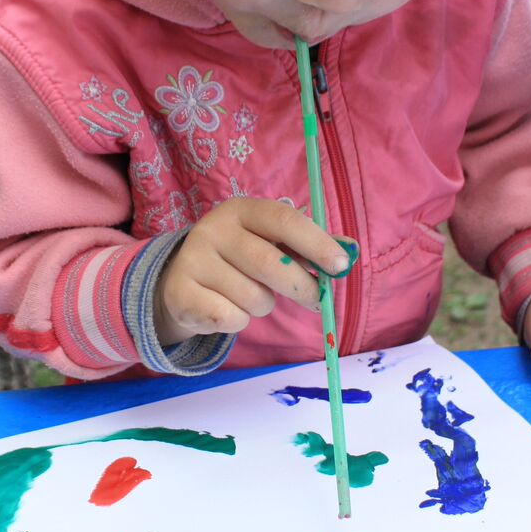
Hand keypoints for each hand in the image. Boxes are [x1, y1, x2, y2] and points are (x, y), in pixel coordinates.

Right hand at [153, 198, 354, 344]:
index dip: (316, 243)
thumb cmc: (239, 260)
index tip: (340, 267)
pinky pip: (230, 318)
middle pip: (271, 264)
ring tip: (250, 296)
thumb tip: (350, 251)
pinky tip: (227, 309)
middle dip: (302, 287)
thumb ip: (308, 246)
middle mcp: (213, 229)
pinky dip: (239, 321)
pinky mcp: (180, 294)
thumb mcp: (270, 243)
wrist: (182, 282)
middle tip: (316, 300)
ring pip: (253, 298)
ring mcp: (193, 260)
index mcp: (241, 210)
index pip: (283, 219)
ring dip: (264, 306)